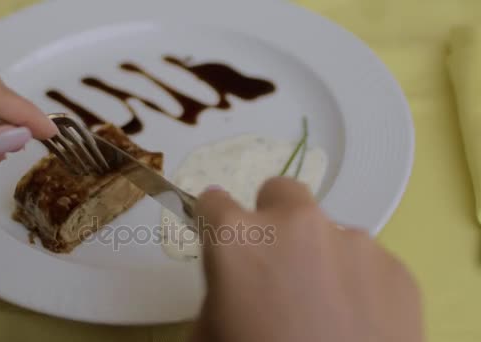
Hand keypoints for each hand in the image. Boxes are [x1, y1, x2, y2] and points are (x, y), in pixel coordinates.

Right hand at [192, 177, 423, 341]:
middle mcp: (298, 225)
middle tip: (276, 264)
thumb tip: (232, 285)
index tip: (218, 238)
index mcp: (239, 238)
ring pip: (327, 231)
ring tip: (324, 309)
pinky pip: (366, 261)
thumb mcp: (209, 335)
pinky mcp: (396, 268)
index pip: (213, 202)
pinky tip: (356, 323)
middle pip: (280, 192)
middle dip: (273, 219)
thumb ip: (216, 294)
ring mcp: (353, 242)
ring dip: (319, 256)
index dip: (212, 221)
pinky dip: (357, 282)